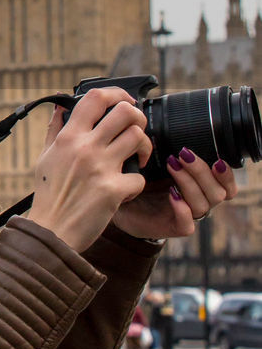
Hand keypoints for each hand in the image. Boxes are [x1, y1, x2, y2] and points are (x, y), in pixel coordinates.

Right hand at [31, 87, 151, 253]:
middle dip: (138, 117)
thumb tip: (61, 106)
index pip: (96, 97)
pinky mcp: (113, 190)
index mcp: (68, 137)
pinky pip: (139, 177)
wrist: (51, 231)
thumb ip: (55, 129)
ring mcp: (100, 168)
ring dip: (144, 147)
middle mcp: (85, 147)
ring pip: (138, 138)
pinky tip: (126, 189)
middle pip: (125, 112)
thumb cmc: (48, 195)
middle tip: (137, 130)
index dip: (117, 93)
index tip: (125, 100)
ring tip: (137, 158)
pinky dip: (136, 184)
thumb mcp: (44, 157)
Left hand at [112, 149, 237, 239]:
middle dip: (202, 171)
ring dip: (189, 183)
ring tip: (171, 165)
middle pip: (218, 192)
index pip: (227, 185)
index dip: (227, 174)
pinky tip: (172, 195)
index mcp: (200, 185)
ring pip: (203, 205)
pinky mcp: (172, 227)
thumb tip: (172, 121)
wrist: (121, 201)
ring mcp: (186, 215)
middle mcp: (198, 200)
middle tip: (183, 154)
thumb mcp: (157, 160)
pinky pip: (186, 224)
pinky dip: (182, 210)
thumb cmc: (142, 177)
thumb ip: (170, 147)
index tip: (217, 159)